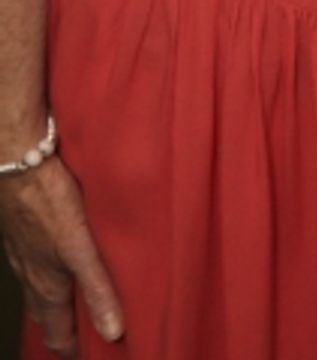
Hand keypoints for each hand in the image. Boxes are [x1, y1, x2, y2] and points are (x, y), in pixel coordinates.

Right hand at [0, 156, 123, 356]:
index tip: (89, 356)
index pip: (57, 336)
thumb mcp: (80, 248)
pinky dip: (48, 270)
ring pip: (39, 289)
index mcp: (47, 287)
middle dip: (63, 329)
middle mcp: (31, 276)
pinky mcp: (23, 231)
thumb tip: (113, 332)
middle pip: (46, 316)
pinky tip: (61, 254)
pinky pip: (34, 262)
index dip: (72, 351)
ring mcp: (24, 253)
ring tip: (79, 297)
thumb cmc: (49, 202)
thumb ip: (97, 289)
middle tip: (86, 333)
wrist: (18, 162)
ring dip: (56, 300)